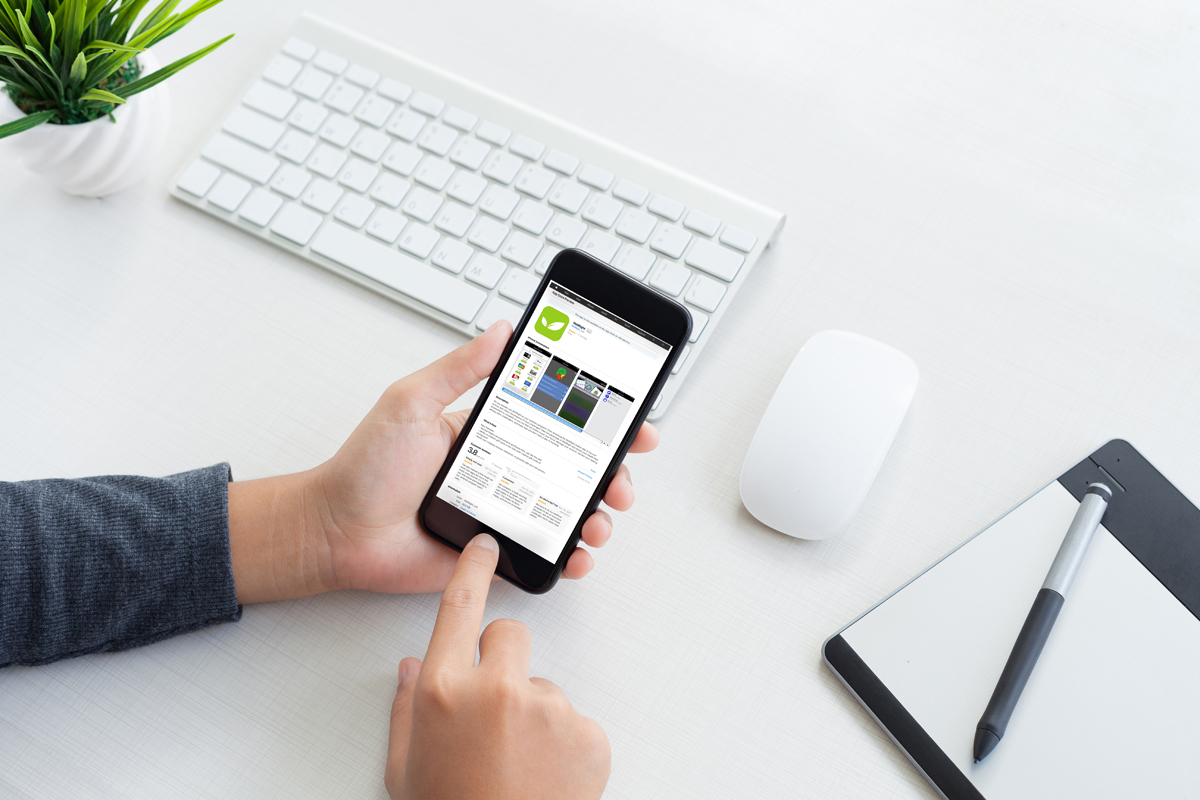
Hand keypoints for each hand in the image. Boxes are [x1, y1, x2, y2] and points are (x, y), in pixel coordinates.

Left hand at [228, 321, 659, 601]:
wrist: (338, 532)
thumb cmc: (366, 467)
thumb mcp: (412, 402)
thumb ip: (459, 368)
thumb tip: (503, 330)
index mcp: (491, 431)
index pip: (558, 418)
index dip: (600, 418)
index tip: (631, 418)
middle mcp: (504, 471)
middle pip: (576, 469)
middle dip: (612, 472)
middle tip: (623, 478)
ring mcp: (502, 513)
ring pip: (568, 513)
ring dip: (598, 515)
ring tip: (601, 521)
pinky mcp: (495, 553)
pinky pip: (544, 556)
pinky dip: (571, 557)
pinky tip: (579, 554)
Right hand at [386, 534, 609, 799]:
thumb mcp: (405, 768)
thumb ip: (406, 708)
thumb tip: (411, 665)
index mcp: (443, 692)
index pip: (459, 608)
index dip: (472, 570)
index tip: (486, 546)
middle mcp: (497, 690)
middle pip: (511, 634)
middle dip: (503, 660)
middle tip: (494, 711)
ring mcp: (549, 709)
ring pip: (543, 687)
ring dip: (533, 715)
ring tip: (518, 765)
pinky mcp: (589, 733)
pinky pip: (575, 721)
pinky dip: (564, 744)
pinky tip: (545, 777)